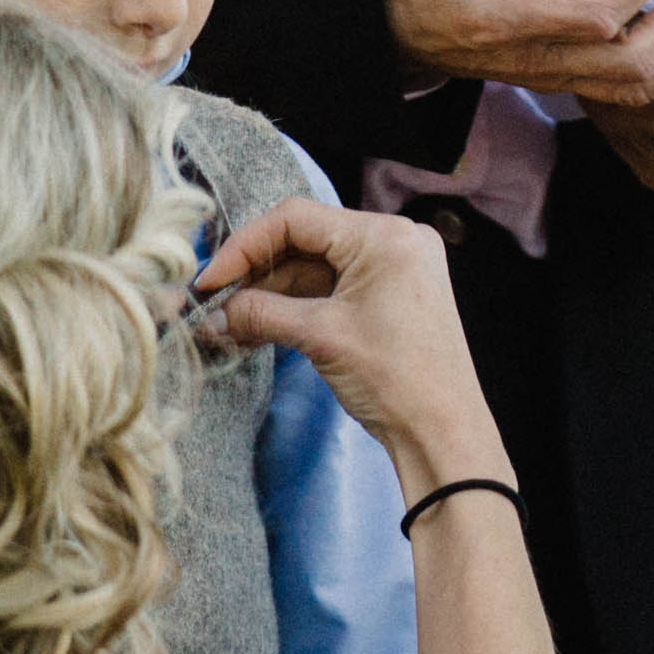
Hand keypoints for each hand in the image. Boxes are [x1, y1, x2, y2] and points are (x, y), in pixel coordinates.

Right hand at [198, 196, 500, 493]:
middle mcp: (395, 240)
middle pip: (305, 240)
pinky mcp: (391, 296)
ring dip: (272, 293)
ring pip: (316, 266)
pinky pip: (333, 288)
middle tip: (213, 303)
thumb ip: (260, 313)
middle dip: (256, 273)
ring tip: (228, 323)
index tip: (210, 280)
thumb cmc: (395, 380)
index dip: (245, 246)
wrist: (443, 434)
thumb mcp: (321, 337)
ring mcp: (396, 268)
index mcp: (385, 236)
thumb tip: (210, 314)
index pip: (296, 219)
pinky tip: (257, 326)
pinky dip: (297, 306)